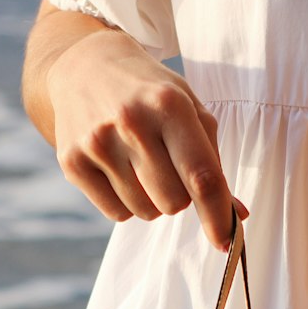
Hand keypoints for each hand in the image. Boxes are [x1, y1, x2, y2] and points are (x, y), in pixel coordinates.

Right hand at [46, 24, 247, 250]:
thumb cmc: (149, 93)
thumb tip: (236, 217)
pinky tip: (117, 168)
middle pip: (174, 203)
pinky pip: (117, 213)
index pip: (201, 176)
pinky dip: (125, 202)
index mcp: (169, 104)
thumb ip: (213, 160)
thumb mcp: (188, 109)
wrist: (83, 65)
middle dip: (179, 196)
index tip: (227, 243)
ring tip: (139, 162)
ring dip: (151, 199)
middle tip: (167, 166)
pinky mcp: (72, 161)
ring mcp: (97, 143)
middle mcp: (131, 122)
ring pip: (145, 212)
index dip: (217, 215)